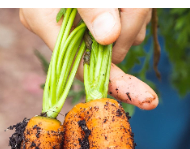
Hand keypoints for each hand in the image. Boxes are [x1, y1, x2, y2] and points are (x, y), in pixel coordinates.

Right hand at [20, 8, 157, 109]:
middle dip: (131, 26)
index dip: (117, 83)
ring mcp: (85, 26)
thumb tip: (108, 37)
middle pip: (113, 51)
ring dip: (136, 13)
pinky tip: (128, 0)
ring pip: (128, 36)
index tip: (146, 98)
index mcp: (43, 22)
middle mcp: (63, 30)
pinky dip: (137, 10)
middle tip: (135, 2)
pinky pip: (132, 25)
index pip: (84, 68)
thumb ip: (90, 7)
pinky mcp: (104, 19)